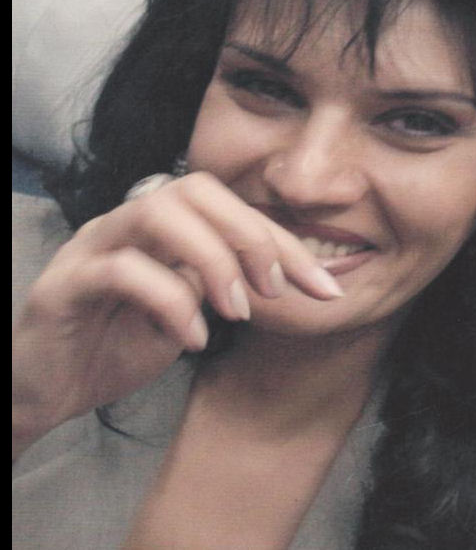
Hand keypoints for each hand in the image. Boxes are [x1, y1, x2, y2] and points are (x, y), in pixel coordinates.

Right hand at [12, 172, 342, 457]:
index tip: (325, 288)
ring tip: (237, 310)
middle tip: (275, 290)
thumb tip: (280, 271)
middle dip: (251, 236)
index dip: (286, 243)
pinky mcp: (64, 284)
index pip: (232, 209)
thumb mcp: (188, 312)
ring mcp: (93, 246)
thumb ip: (221, 283)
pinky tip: (192, 339)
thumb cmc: (118, 344)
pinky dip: (171, 302)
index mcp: (162, 225)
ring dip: (213, 260)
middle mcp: (128, 223)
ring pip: (157, 212)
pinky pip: (122, 270)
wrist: (46, 390)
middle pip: (196, 189)